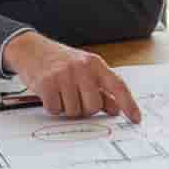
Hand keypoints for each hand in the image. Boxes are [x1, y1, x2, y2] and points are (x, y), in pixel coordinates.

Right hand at [3, 32, 140, 122]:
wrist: (31, 49)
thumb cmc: (61, 61)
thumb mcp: (85, 70)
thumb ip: (102, 89)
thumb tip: (116, 109)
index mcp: (95, 64)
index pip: (118, 85)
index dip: (129, 104)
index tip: (136, 118)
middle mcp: (81, 68)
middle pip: (93, 106)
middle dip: (85, 109)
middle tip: (75, 98)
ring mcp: (64, 75)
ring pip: (74, 111)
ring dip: (67, 108)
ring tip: (61, 93)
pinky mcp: (47, 83)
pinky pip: (56, 109)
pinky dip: (53, 107)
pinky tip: (51, 94)